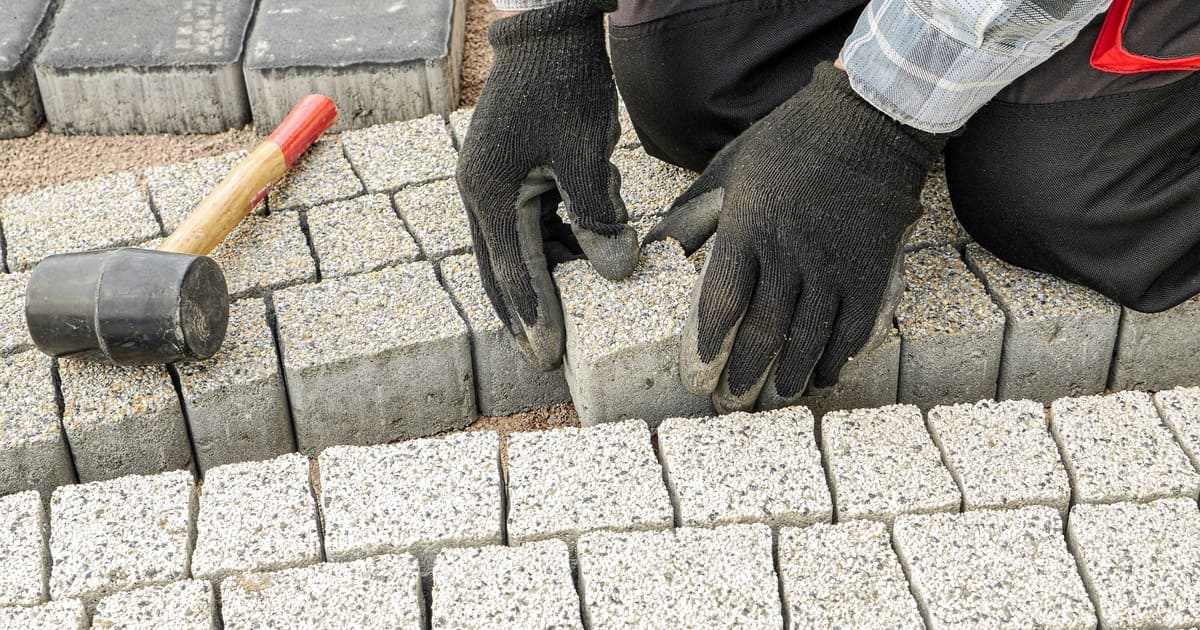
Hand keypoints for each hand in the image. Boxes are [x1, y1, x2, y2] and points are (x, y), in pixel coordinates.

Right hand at [457, 0, 637, 370]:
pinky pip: (532, 223)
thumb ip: (598, 216)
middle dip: (524, 313)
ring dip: (548, 275)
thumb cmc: (566, 85)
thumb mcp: (586, 154)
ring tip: (573, 311)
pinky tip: (588, 251)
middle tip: (542, 358)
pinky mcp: (511, 173)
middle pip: (501, 269)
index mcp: (489, 191)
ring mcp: (493, 182)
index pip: (513, 270)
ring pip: (517, 248)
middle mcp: (481, 192)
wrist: (550, 31)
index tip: (548, 355)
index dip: (535, 314)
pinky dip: (558, 242)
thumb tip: (616, 270)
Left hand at [647, 62, 945, 411]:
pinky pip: (853, 330)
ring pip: (808, 340)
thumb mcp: (729, 167)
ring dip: (789, 378)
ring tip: (773, 403)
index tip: (699, 377)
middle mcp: (790, 254)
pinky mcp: (871, 272)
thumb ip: (691, 213)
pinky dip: (837, 359)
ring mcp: (834, 266)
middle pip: (763, 333)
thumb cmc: (790, 142)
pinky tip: (824, 377)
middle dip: (744, 378)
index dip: (708, 348)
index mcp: (749, 228)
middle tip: (730, 408)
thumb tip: (652, 248)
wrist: (869, 120)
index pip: (721, 304)